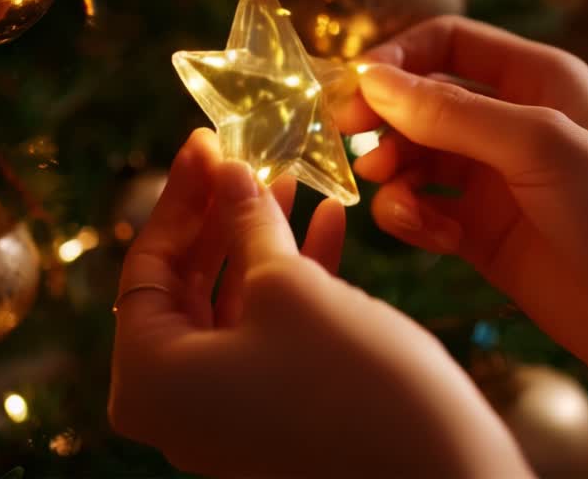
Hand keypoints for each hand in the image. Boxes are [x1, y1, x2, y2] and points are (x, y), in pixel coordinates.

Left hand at [108, 129, 528, 478]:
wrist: (440, 471)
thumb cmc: (348, 381)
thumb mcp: (288, 287)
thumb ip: (248, 224)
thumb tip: (228, 173)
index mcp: (150, 380)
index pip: (146, 267)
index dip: (179, 197)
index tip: (204, 141)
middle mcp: (177, 404)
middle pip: (187, 284)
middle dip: (223, 215)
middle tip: (245, 153)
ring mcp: (227, 412)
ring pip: (234, 304)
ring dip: (263, 240)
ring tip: (292, 176)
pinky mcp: (276, 412)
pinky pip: (270, 333)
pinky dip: (293, 280)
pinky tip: (327, 222)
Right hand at [342, 16, 587, 391]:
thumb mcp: (539, 147)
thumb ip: (452, 113)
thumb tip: (372, 79)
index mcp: (537, 80)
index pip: (447, 43)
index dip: (398, 59)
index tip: (355, 90)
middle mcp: (511, 123)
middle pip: (420, 101)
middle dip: (384, 120)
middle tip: (350, 145)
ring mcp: (494, 180)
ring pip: (413, 158)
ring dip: (393, 174)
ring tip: (396, 200)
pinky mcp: (480, 234)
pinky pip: (422, 210)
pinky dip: (412, 219)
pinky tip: (434, 238)